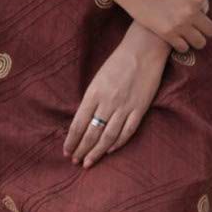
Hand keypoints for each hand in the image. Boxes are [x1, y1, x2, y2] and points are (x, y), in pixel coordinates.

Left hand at [64, 26, 169, 168]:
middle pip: (91, 133)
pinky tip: (110, 150)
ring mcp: (125, 106)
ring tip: (89, 162)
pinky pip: (128, 131)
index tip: (66, 152)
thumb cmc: (118, 61)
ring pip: (108, 136)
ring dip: (97, 152)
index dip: (71, 141)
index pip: (78, 124)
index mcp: (94, 93)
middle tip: (76, 162)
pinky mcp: (140, 108)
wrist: (144, 48)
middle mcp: (108, 102)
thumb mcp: (98, 78)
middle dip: (81, 150)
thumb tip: (82, 122)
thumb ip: (91, 99)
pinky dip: (118, 143)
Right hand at [109, 0, 211, 51]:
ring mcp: (179, 24)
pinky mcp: (166, 33)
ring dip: (195, 39)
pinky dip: (181, 45)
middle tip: (192, 25)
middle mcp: (192, 11)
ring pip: (199, 43)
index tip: (186, 5)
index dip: (198, 8)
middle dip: (203, 28)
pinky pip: (183, 48)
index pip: (207, 9)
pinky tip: (174, 37)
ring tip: (185, 33)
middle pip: (210, 31)